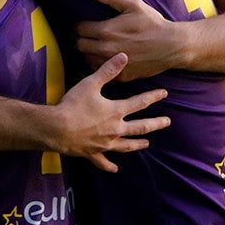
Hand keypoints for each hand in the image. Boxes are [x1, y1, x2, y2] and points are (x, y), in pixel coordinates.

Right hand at [52, 53, 169, 172]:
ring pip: (126, 146)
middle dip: (155, 123)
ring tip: (147, 144)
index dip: (153, 97)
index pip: (140, 103)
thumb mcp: (91, 83)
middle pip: (140, 127)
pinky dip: (110, 166)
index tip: (164, 93)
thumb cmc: (73, 105)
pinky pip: (104, 162)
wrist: (57, 129)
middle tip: (167, 122)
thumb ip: (108, 70)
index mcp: (116, 111)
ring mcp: (105, 144)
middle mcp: (115, 130)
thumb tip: (124, 56)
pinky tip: (115, 169)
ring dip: (137, 144)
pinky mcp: (93, 153)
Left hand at [76, 0, 185, 80]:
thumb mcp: (134, 5)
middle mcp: (106, 49)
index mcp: (106, 31)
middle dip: (82, 39)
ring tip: (97, 45)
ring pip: (88, 59)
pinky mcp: (121, 76)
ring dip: (89, 52)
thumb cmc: (153, 23)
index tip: (85, 24)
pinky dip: (100, 64)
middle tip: (89, 35)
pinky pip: (101, 71)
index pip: (80, 29)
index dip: (81, 25)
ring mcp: (113, 64)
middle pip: (80, 45)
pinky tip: (107, 57)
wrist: (171, 46)